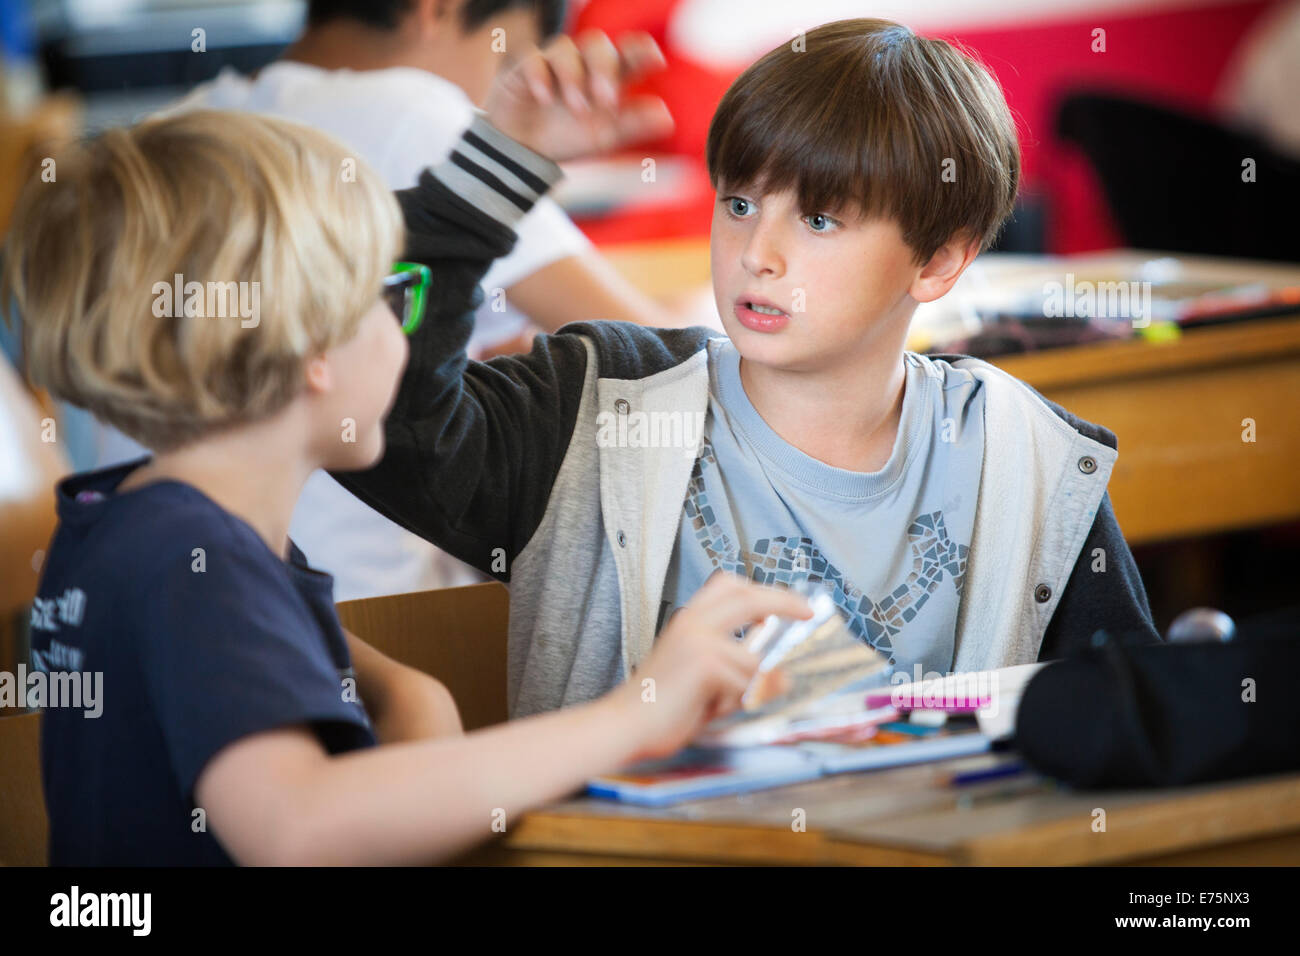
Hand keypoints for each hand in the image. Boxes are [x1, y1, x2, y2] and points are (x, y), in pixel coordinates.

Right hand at [484, 29, 673, 162]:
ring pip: (565, 49)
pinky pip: (531, 58)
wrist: (522, 151)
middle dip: (604, 68)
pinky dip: (539, 76)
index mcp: (606, 76)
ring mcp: (550, 62)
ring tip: (578, 108)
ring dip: (573, 76)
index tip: (656, 59)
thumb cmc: (569, 136)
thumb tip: (667, 117)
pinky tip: (545, 98)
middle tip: (608, 100)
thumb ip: (633, 124)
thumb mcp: (605, 136)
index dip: (642, 50)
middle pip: (597, 45)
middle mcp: (581, 63)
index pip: (628, 53)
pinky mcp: (521, 66)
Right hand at [609, 574, 811, 761]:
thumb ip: (735, 664)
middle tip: (807, 613)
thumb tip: (778, 668)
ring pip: (754, 659)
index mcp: (688, 620)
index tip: (790, 603)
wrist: (626, 724)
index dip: (763, 590)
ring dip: (750, 687)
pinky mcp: (706, 663)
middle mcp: (693, 621)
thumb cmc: (661, 706)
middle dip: (783, 601)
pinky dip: (740, 701)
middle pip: (748, 596)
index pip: (729, 586)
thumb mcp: (702, 676)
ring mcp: (699, 639)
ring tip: (722, 703)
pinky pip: (747, 683)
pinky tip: (714, 709)